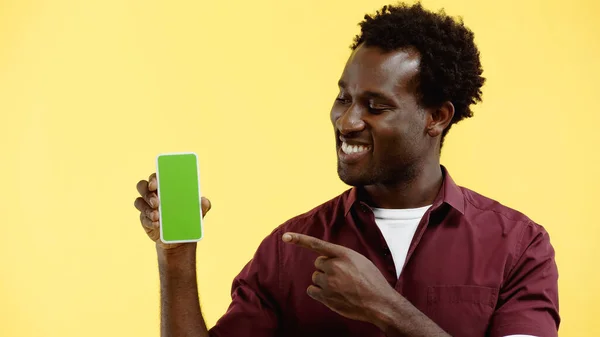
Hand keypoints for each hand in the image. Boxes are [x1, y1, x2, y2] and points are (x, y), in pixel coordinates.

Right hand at [134, 173, 210, 249]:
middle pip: (142, 186)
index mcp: (166, 187)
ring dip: (147, 208)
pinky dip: (149, 221)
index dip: (153, 178)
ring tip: (157, 216)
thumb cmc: (188, 219)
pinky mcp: (144, 219)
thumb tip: (204, 201)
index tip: (155, 184)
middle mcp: (154, 194)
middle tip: (156, 202)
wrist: (179, 239)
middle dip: (148, 193)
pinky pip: (142, 217)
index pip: (156, 177)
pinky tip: (156, 224)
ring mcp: (147, 206)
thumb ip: (203, 206)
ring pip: (139, 201)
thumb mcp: (198, 213)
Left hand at [282, 232, 396, 323]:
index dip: (300, 240)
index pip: (317, 244)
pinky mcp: (326, 297)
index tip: (285, 237)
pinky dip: (318, 292)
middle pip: (318, 264)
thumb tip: (328, 259)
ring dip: (324, 281)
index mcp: (343, 254)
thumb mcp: (360, 260)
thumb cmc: (372, 281)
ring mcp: (329, 283)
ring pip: (316, 277)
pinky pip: (312, 290)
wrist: (378, 303)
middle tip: (342, 276)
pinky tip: (332, 294)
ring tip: (340, 286)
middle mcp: (334, 266)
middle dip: (326, 268)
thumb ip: (342, 257)